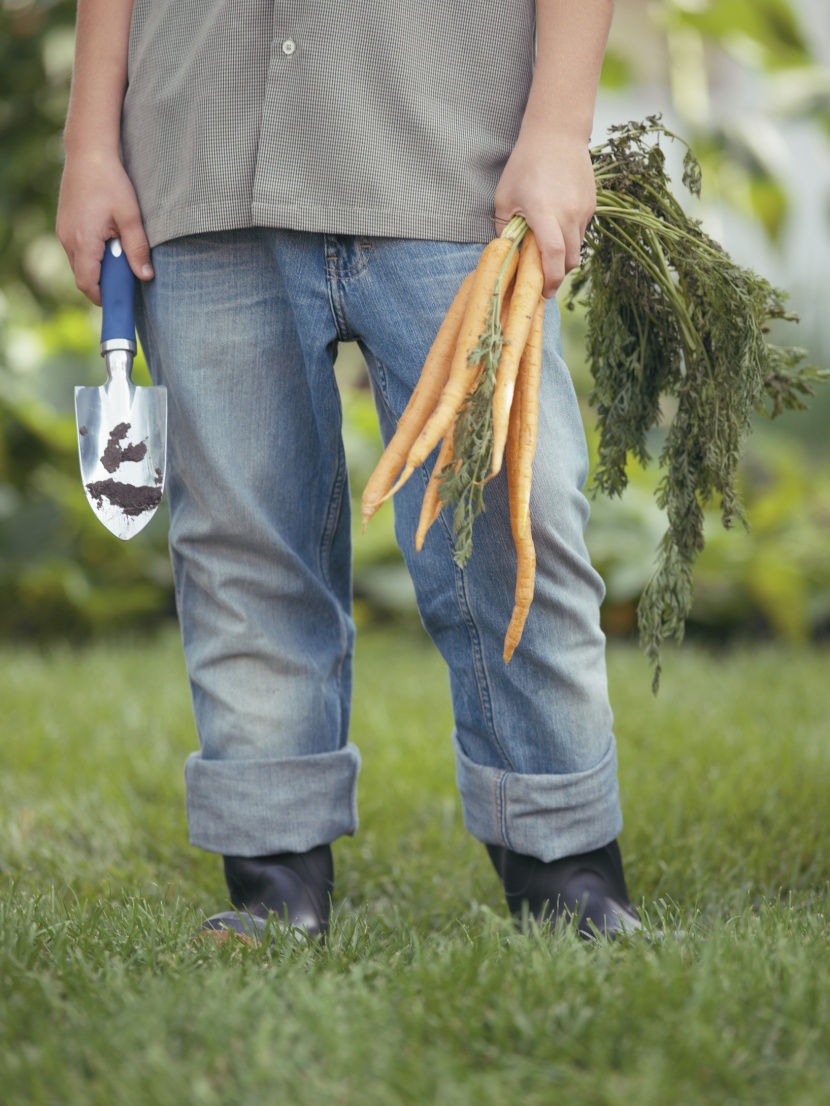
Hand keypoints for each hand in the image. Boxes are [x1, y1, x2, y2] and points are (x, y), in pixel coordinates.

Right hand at [56, 153, 152, 305]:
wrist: (88, 152)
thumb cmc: (111, 181)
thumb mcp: (130, 216)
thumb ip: (138, 248)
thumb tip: (145, 276)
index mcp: (83, 241)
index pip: (87, 284)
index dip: (103, 297)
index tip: (119, 301)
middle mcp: (67, 240)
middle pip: (83, 277)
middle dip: (104, 283)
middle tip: (126, 275)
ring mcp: (63, 232)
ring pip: (79, 264)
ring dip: (99, 268)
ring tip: (120, 252)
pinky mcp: (64, 225)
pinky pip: (77, 251)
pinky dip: (92, 255)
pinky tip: (109, 241)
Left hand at [494, 130, 595, 297]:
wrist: (558, 133)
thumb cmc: (525, 164)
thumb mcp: (504, 197)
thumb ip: (505, 230)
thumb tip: (507, 257)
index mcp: (544, 212)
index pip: (553, 255)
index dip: (549, 280)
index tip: (542, 293)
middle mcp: (568, 214)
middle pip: (568, 261)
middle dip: (556, 276)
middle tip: (541, 280)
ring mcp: (583, 211)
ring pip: (576, 250)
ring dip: (562, 259)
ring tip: (546, 252)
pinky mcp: (591, 206)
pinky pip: (581, 234)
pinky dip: (569, 240)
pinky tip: (556, 227)